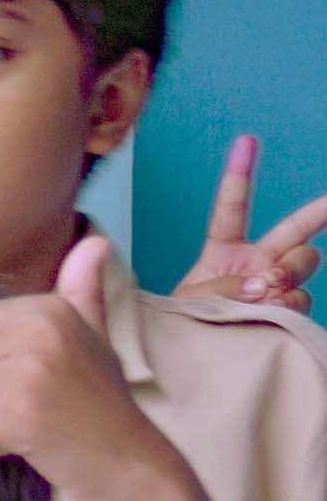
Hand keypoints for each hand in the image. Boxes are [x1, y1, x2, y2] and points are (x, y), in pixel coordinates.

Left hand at [0, 239, 185, 500]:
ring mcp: (30, 371)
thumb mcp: (92, 339)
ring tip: (24, 425)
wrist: (135, 468)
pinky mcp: (20, 414)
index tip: (23, 380)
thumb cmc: (100, 404)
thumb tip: (95, 242)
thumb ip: (81, 292)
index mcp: (44, 308)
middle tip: (21, 407)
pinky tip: (23, 445)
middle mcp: (37, 331)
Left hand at [174, 136, 325, 312]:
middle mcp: (257, 263)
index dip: (239, 174)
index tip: (246, 140)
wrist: (193, 360)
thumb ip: (224, 288)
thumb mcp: (189, 301)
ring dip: (288, 273)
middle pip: (296, 230)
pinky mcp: (286, 311)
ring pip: (303, 263)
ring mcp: (276, 286)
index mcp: (224, 251)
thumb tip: (265, 285)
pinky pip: (299, 300)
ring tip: (264, 291)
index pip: (232, 208)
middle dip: (321, 209)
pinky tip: (271, 313)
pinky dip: (287, 307)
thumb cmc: (186, 327)